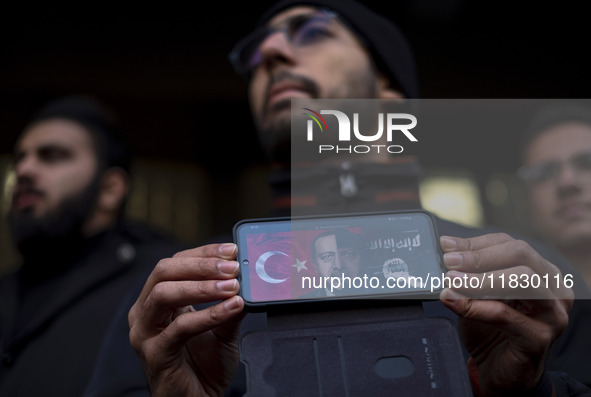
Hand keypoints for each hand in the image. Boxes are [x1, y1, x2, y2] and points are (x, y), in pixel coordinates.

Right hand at [128, 243, 244, 396]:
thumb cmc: (204, 365)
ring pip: (164, 294)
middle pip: (164, 272)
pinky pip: (180, 327)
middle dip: (201, 264)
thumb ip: (231, 302)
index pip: (176, 263)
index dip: (204, 253)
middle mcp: (145, 312)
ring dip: (202, 286)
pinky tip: (231, 308)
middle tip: (231, 266)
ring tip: (232, 286)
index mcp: (157, 299)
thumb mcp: (223, 327)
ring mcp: (145, 333)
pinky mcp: (154, 354)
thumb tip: (248, 278)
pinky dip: (208, 314)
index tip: (231, 251)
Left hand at [439, 233, 572, 395]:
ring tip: (452, 281)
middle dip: (479, 257)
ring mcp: (552, 314)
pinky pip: (506, 315)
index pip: (510, 245)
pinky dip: (476, 306)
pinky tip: (454, 303)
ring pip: (521, 280)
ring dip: (480, 279)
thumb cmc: (490, 329)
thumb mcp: (477, 293)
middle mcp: (553, 289)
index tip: (447, 246)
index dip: (476, 244)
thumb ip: (468, 272)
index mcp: (541, 272)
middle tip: (449, 263)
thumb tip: (446, 250)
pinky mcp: (540, 338)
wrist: (498, 371)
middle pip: (521, 255)